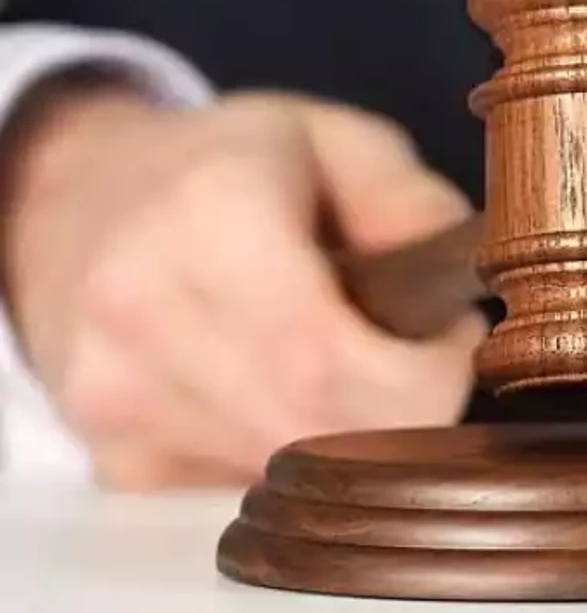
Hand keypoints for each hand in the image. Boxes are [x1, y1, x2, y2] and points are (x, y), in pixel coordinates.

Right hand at [0, 77, 485, 489]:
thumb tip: (462, 287)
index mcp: (208, 217)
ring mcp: (120, 399)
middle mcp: (145, 316)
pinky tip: (285, 386)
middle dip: (409, 410)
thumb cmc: (225, 165)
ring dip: (353, 432)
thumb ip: (415, 204)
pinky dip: (296, 450)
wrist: (81, 203)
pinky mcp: (118, 457)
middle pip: (324, 433)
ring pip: (295, 472)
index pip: (334, 361)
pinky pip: (252, 487)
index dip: (429, 375)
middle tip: (421, 352)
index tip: (455, 335)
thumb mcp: (336, 140)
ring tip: (347, 354)